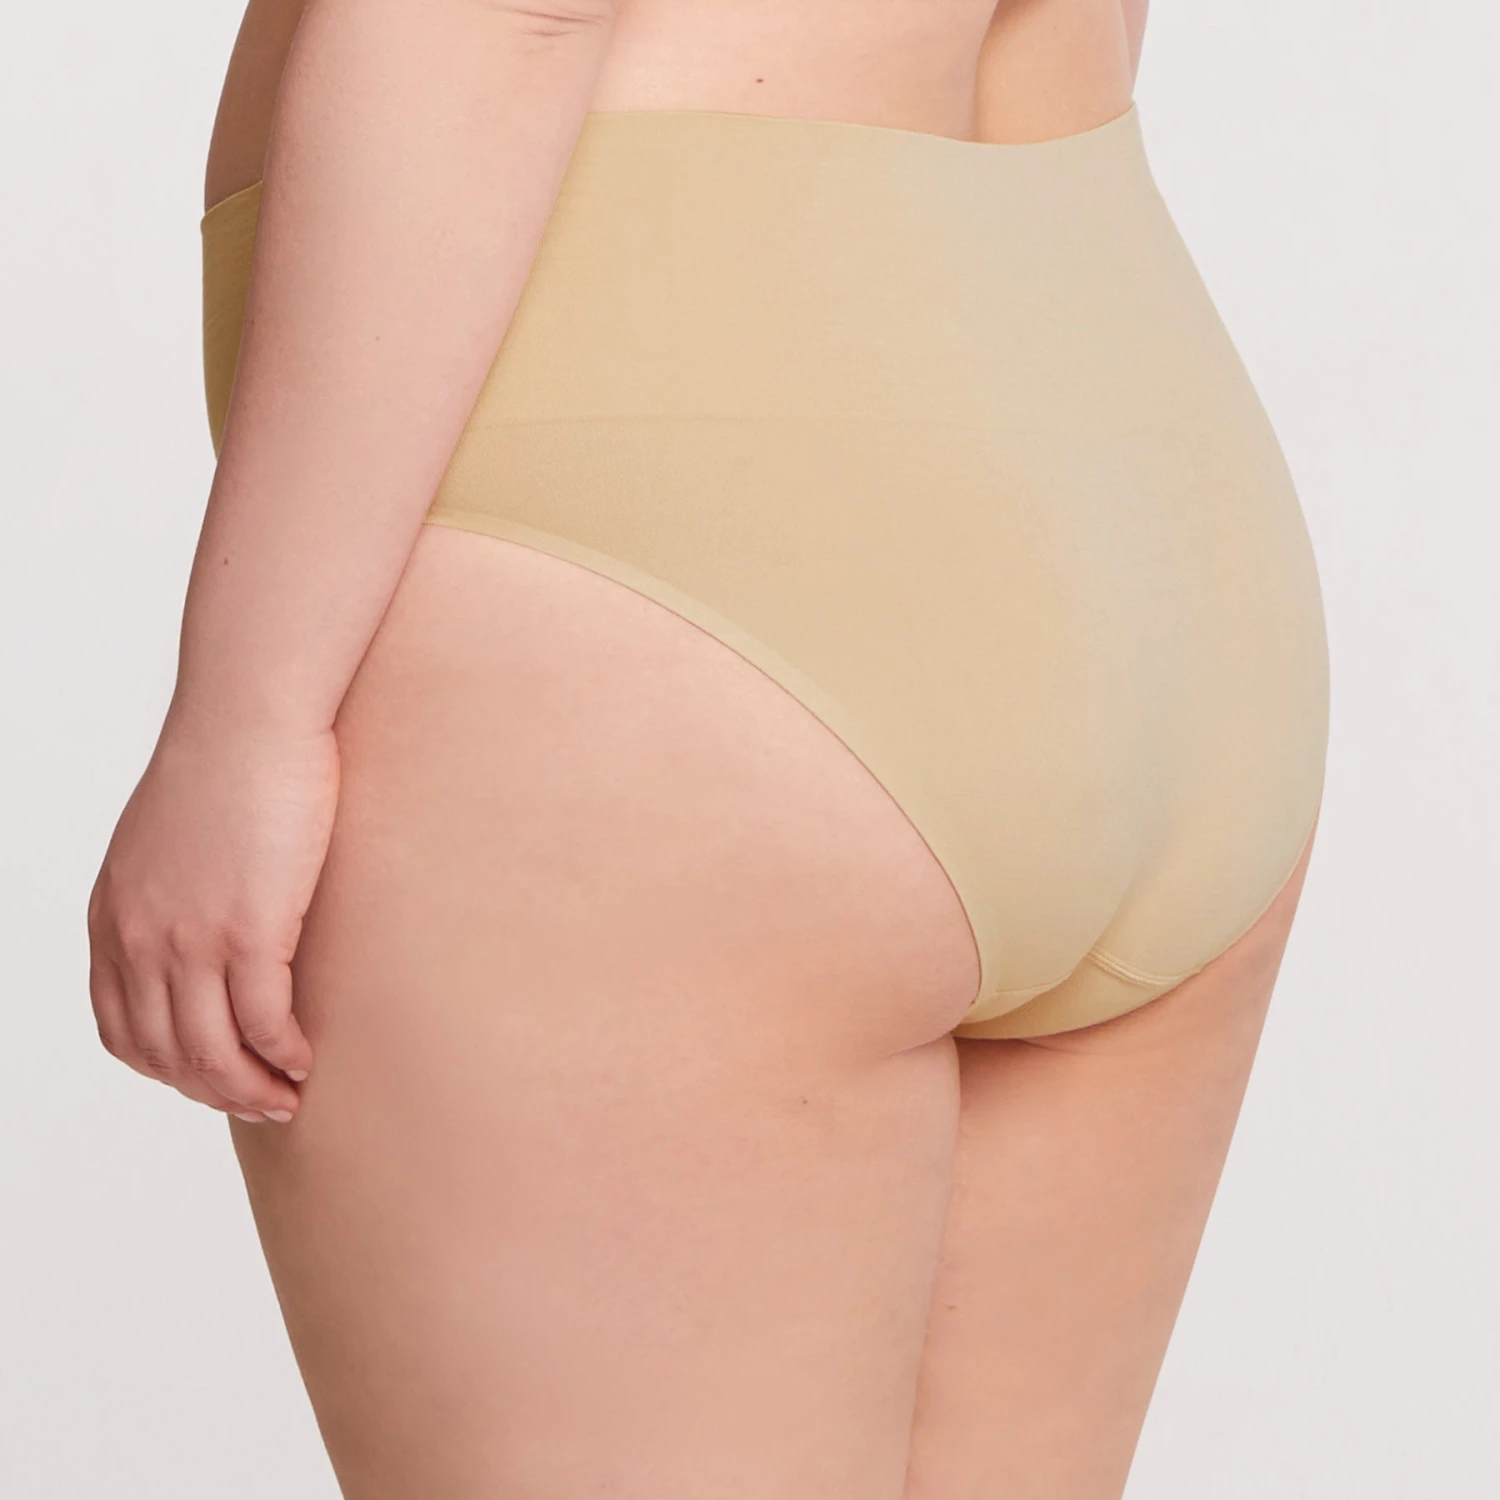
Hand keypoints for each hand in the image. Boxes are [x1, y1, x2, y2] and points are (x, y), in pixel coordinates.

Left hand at [87, 707, 339, 1121]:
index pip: (120, 1028)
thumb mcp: (163, 837)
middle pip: (166, 1053)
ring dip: (251, 1088)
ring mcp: (192, 939)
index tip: (209, 1075)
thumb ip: (165, 890)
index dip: (165, 1067)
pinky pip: (263, 1022)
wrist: (248, 715)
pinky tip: (305, 1058)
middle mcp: (140, 939)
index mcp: (113, 918)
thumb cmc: (223, 760)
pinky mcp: (251, 929)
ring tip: (287, 1095)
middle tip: (259, 1101)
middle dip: (213, 1090)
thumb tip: (201, 919)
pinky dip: (283, 1053)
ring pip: (213, 1052)